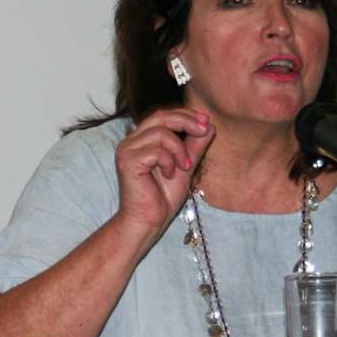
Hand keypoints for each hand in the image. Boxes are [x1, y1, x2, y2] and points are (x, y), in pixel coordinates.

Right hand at [113, 108, 215, 237]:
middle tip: (204, 130)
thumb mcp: (185, 166)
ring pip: (160, 133)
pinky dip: (169, 161)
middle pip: (160, 116)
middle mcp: (131, 141)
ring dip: (179, 149)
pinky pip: (156, 150)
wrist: (149, 222)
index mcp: (142, 140)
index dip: (185, 115)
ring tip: (183, 167)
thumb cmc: (163, 197)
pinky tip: (169, 175)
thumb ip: (194, 147)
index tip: (206, 121)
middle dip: (186, 121)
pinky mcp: (128, 161)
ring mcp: (127, 150)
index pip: (163, 116)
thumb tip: (209, 126)